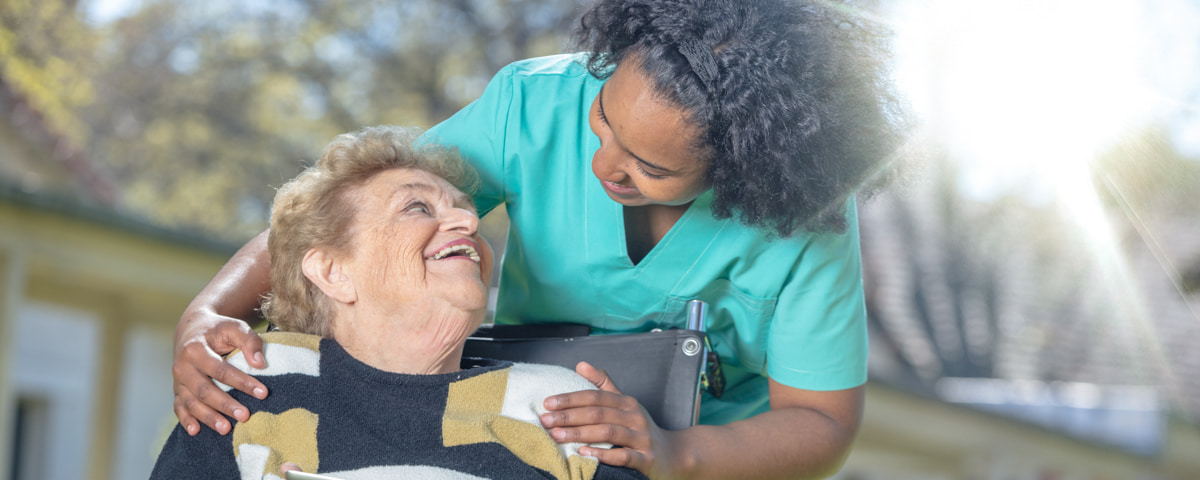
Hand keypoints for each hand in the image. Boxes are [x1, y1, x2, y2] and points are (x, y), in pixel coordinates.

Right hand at [172, 310, 266, 434]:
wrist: (192, 328)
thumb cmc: (218, 329)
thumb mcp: (235, 327)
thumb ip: (249, 341)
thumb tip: (260, 363)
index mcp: (195, 349)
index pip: (221, 370)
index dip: (242, 382)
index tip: (263, 393)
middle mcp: (182, 367)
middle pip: (204, 390)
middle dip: (225, 405)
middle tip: (245, 416)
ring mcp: (178, 380)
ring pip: (191, 402)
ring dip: (208, 417)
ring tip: (226, 429)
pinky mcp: (177, 389)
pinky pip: (179, 407)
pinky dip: (186, 420)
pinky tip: (196, 431)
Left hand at [540, 362, 687, 478]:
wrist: (675, 455)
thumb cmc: (641, 430)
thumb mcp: (625, 405)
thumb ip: (604, 385)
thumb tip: (580, 365)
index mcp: (626, 402)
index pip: (594, 395)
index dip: (570, 398)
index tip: (547, 403)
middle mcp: (634, 417)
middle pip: (598, 412)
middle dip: (569, 416)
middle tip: (545, 420)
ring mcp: (642, 438)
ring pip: (608, 432)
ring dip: (580, 433)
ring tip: (557, 435)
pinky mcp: (646, 459)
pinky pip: (623, 455)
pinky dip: (603, 453)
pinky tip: (584, 453)